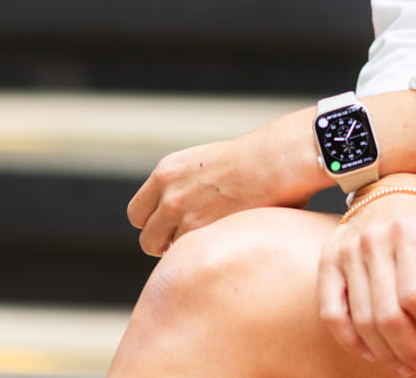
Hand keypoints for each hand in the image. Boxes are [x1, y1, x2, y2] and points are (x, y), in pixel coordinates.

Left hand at [126, 110, 316, 255]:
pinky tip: (222, 246)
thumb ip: (188, 186)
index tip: (173, 228)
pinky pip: (188, 256)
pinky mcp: (200, 232)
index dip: (154, 224)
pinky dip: (202, 255)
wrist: (277, 158)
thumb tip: (191, 212)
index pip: (138, 212)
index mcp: (167, 171)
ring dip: (185, 250)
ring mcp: (182, 215)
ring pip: (166, 251)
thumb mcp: (207, 162)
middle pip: (147, 238)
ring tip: (212, 243)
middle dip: (165, 244)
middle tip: (191, 242)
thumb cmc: (258, 159)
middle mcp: (168, 193)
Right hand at [319, 185, 415, 373]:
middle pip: (387, 315)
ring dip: (384, 352)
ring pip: (361, 320)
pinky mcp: (328, 263)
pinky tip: (371, 351)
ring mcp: (346, 252)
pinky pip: (332, 314)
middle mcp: (374, 241)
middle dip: (409, 350)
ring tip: (405, 364)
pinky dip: (351, 341)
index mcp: (410, 234)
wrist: (393, 198)